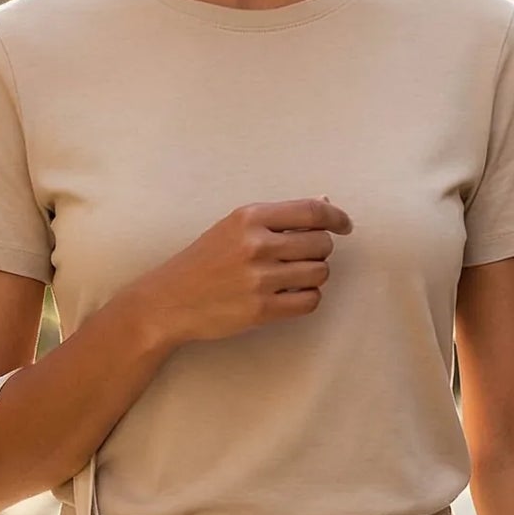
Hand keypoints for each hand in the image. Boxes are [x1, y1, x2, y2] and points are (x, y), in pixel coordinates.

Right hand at [140, 198, 352, 345]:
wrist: (169, 300)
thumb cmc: (204, 261)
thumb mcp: (234, 227)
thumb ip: (278, 217)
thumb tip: (325, 204)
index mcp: (249, 217)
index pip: (312, 211)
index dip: (336, 217)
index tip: (344, 225)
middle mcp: (256, 245)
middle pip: (321, 244)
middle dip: (319, 251)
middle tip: (301, 257)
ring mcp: (259, 279)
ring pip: (320, 273)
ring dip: (313, 275)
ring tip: (291, 277)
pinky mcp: (261, 310)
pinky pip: (310, 301)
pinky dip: (307, 298)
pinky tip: (290, 295)